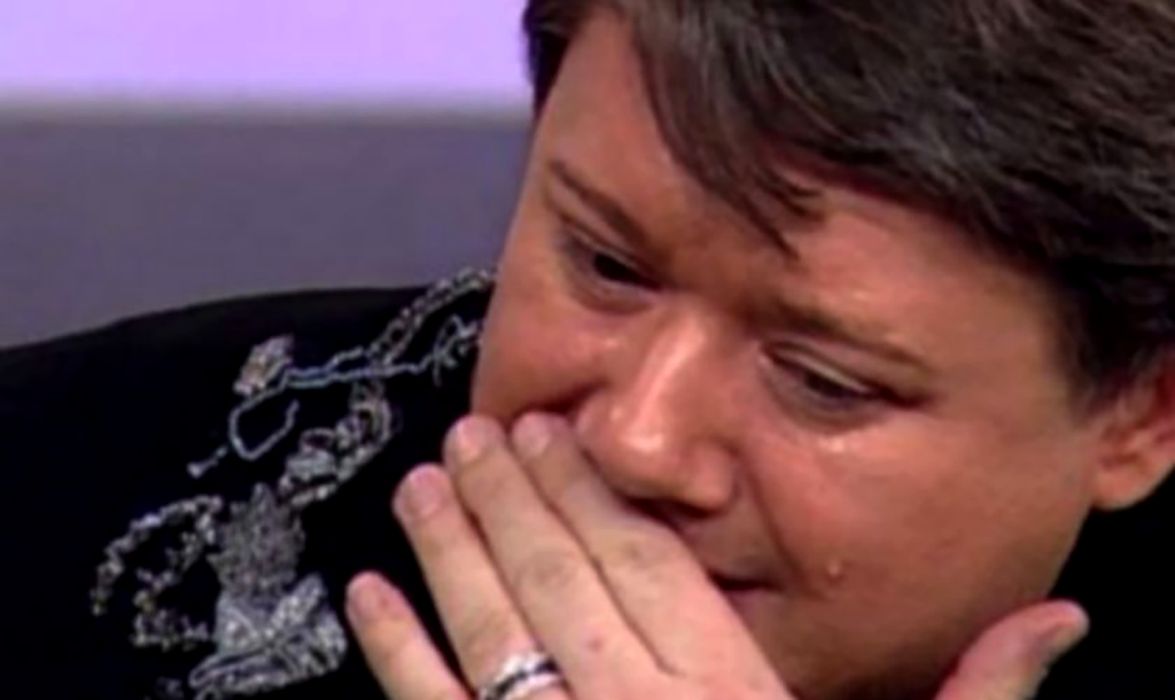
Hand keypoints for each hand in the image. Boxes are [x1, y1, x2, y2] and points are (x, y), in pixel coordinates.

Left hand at [345, 413, 1086, 699]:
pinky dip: (394, 651)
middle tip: (475, 432)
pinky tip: (368, 596)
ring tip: (421, 483)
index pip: (647, 561)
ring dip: (449, 548)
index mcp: (730, 697)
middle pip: (561, 575)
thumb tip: (1065, 624)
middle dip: (512, 496)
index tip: (548, 434)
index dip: (592, 489)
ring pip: (490, 628)